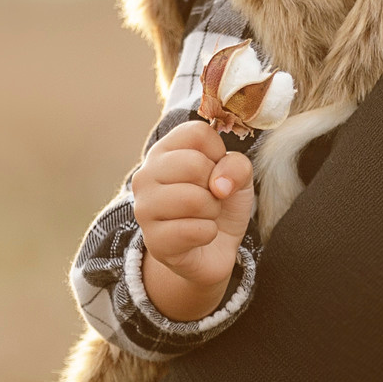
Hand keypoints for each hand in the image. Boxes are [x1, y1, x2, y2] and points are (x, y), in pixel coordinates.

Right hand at [134, 121, 255, 322]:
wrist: (213, 248)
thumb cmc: (221, 202)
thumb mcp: (238, 175)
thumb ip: (236, 166)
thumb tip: (219, 185)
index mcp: (164, 150)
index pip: (197, 133)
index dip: (218, 152)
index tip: (214, 170)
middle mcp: (146, 175)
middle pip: (193, 164)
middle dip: (216, 185)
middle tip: (211, 197)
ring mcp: (144, 208)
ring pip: (193, 199)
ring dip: (212, 210)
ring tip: (204, 215)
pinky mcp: (153, 241)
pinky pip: (195, 230)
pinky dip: (208, 233)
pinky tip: (198, 235)